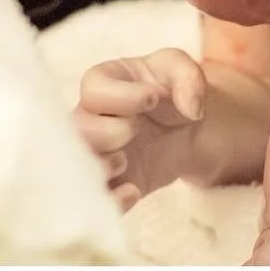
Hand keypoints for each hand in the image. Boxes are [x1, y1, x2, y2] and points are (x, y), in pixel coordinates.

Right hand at [73, 49, 206, 207]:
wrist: (183, 130)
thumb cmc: (171, 91)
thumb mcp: (181, 69)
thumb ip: (189, 76)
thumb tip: (192, 108)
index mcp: (104, 84)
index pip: (93, 90)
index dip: (121, 97)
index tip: (152, 98)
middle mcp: (91, 118)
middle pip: (78, 129)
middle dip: (107, 132)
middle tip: (135, 131)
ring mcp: (98, 153)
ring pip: (77, 166)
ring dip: (102, 167)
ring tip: (126, 161)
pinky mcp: (111, 183)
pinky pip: (98, 198)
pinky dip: (111, 201)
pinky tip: (134, 192)